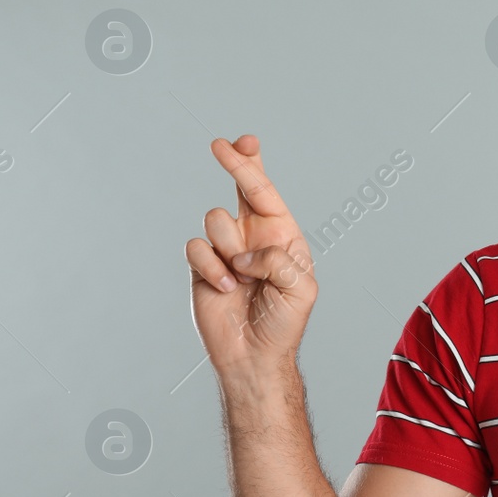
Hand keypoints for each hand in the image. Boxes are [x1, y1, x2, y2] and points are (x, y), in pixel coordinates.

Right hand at [185, 135, 318, 376]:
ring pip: (216, 219)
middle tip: (220, 144)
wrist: (254, 354)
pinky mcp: (202, 266)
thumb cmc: (284, 322)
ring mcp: (226, 249)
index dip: (253, 164)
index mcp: (282, 234)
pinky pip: (197, 248)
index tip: (243, 142)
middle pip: (240, 187)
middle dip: (234, 162)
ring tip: (242, 277)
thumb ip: (278, 259)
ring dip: (230, 247)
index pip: (266, 192)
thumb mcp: (301, 288)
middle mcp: (253, 236)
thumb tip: (244, 250)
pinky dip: (211, 269)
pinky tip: (225, 290)